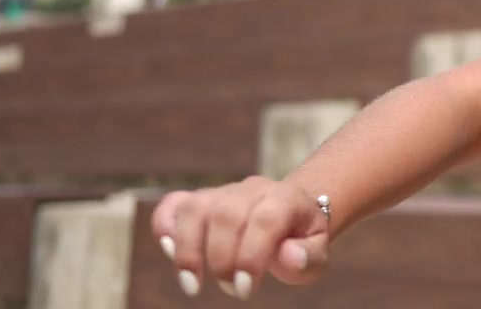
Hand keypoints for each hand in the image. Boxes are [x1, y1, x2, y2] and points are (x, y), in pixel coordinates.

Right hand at [152, 177, 329, 299]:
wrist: (291, 215)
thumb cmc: (301, 240)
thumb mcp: (316, 252)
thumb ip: (308, 256)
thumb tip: (287, 257)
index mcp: (286, 199)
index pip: (265, 219)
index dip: (251, 256)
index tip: (246, 289)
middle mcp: (253, 190)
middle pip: (226, 214)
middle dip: (222, 260)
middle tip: (232, 288)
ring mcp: (224, 192)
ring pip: (195, 208)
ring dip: (188, 250)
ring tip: (193, 284)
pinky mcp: (201, 200)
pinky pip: (174, 203)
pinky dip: (164, 225)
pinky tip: (169, 251)